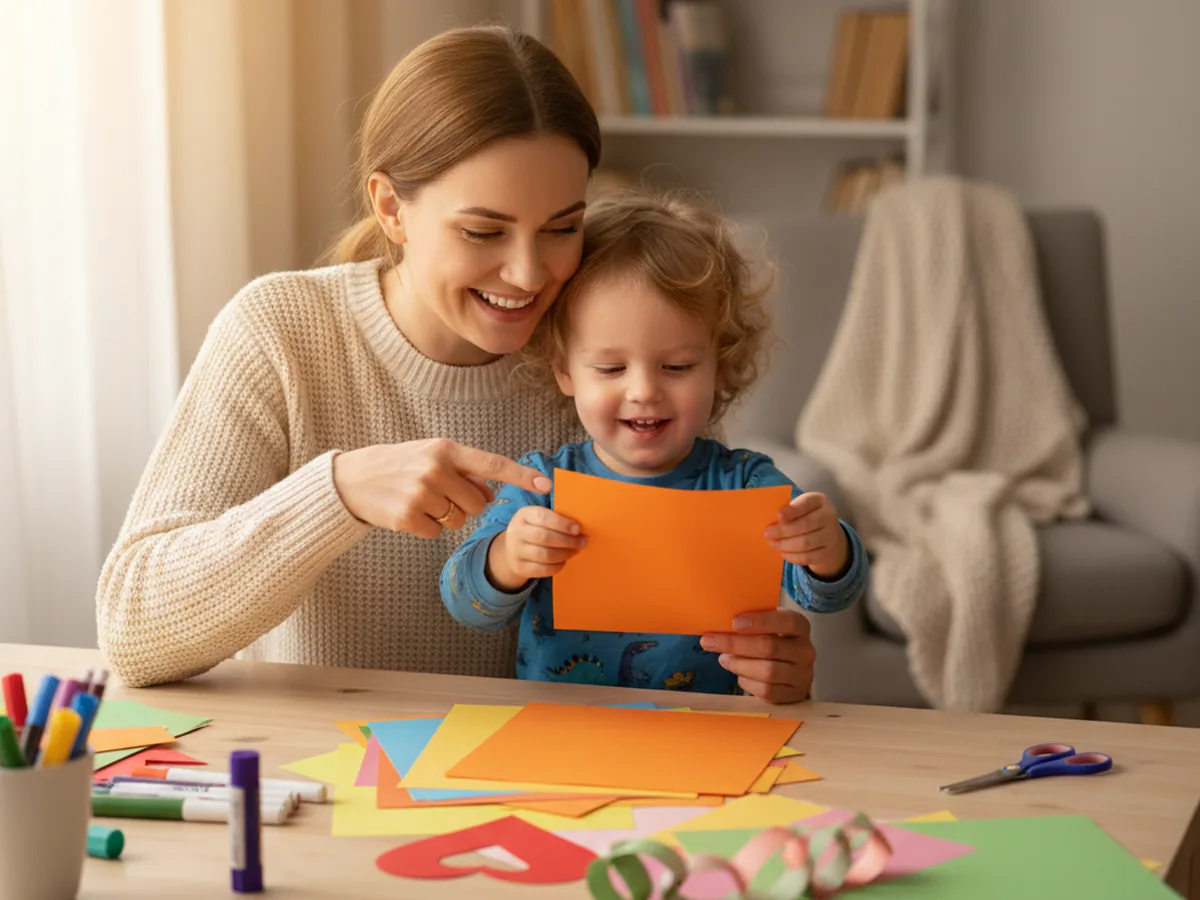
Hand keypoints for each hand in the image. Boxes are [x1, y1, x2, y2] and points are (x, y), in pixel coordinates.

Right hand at [331, 439, 550, 537]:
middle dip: (467, 504)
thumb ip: (464, 470)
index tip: (546, 486)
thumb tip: (491, 491)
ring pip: (460, 519)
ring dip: (446, 516)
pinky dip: (427, 527)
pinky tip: (409, 513)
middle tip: (440, 494)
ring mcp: (422, 494)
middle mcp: (436, 469)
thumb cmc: (400, 465)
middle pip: (479, 502)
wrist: (353, 479)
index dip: (521, 476)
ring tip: (421, 500)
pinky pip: (438, 533)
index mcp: (446, 450)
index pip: (492, 464)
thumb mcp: (432, 457)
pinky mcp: (409, 518)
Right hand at [487, 507, 585, 590]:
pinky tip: (564, 560)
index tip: (578, 529)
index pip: (543, 517)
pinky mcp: (520, 567)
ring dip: (565, 554)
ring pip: (545, 555)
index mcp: (524, 515)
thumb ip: (555, 518)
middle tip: (582, 542)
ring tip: (575, 550)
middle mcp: (517, 532)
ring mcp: (516, 551)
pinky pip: (543, 570)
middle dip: (567, 540)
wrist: (512, 548)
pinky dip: (558, 566)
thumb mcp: (537, 518)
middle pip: (544, 537)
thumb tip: (579, 527)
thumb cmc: (533, 529)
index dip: (562, 524)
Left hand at [700, 609, 814, 702]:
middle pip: (770, 647)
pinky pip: (767, 691)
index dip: (760, 622)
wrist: (793, 669)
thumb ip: (752, 622)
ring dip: (739, 665)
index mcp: (801, 627)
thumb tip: (719, 622)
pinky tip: (739, 675)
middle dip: (735, 644)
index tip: (734, 622)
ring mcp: (803, 675)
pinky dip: (748, 682)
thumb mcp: (769, 626)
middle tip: (709, 641)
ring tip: (724, 659)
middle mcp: (806, 651)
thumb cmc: (774, 640)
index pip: (787, 622)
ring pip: (767, 671)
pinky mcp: (794, 694)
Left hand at [765, 492, 849, 578]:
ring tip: (772, 543)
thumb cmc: (807, 517)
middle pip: (805, 525)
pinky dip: (793, 556)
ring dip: (785, 544)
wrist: (829, 536)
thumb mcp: (800, 507)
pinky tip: (783, 553)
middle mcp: (828, 516)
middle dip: (783, 530)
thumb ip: (788, 511)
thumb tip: (771, 521)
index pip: (806, 504)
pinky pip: (808, 557)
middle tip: (767, 533)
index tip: (778, 516)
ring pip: (806, 543)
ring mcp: (831, 535)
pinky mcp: (828, 553)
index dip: (792, 511)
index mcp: (819, 500)